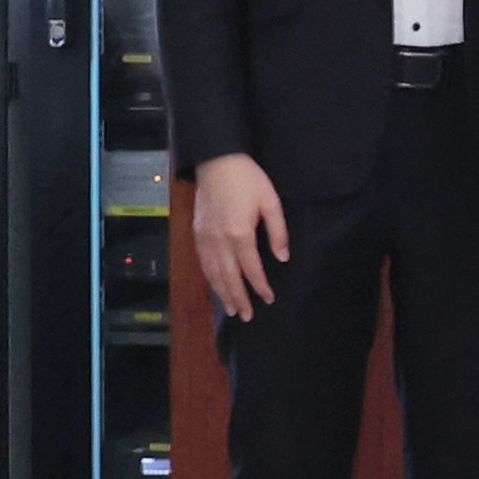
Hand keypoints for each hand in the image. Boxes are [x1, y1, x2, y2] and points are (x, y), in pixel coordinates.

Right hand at [190, 154, 287, 321]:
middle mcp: (218, 240)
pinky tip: (217, 286)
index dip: (260, 286)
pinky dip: (210, 278)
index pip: (250, 268)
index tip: (268, 299)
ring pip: (212, 273)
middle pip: (228, 277)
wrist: (217, 162)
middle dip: (238, 298)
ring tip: (231, 309)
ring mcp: (204, 237)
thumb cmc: (248, 180)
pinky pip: (203, 262)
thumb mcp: (271, 202)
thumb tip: (282, 257)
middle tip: (246, 316)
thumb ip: (278, 232)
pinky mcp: (196, 233)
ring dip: (222, 292)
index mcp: (239, 233)